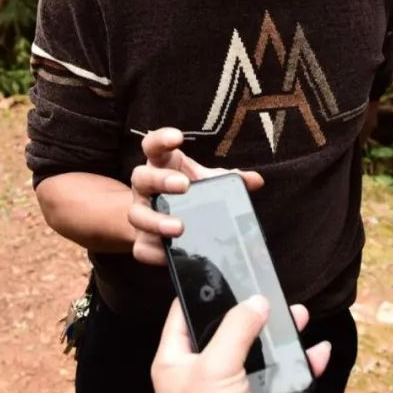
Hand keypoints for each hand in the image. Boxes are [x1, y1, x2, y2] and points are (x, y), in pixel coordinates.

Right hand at [128, 128, 263, 264]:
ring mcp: (139, 212)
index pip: (152, 145)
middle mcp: (144, 186)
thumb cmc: (188, 192)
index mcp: (160, 164)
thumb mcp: (206, 180)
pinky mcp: (141, 240)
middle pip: (141, 177)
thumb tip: (256, 180)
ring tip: (179, 228)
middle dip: (161, 180)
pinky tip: (170, 255)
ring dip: (156, 220)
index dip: (161, 138)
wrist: (164, 220)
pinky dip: (154, 252)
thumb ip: (227, 179)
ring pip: (136, 214)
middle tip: (184, 185)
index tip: (178, 138)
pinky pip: (140, 248)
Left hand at [151, 296, 330, 392]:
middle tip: (273, 292)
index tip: (225, 269)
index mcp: (174, 361)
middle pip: (226, 331)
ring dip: (280, 337)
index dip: (201, 290)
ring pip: (255, 354)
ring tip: (300, 316)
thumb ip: (236, 329)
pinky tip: (315, 354)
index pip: (183, 314)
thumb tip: (256, 302)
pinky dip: (297, 367)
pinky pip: (277, 381)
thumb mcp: (216, 367)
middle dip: (253, 312)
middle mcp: (198, 375)